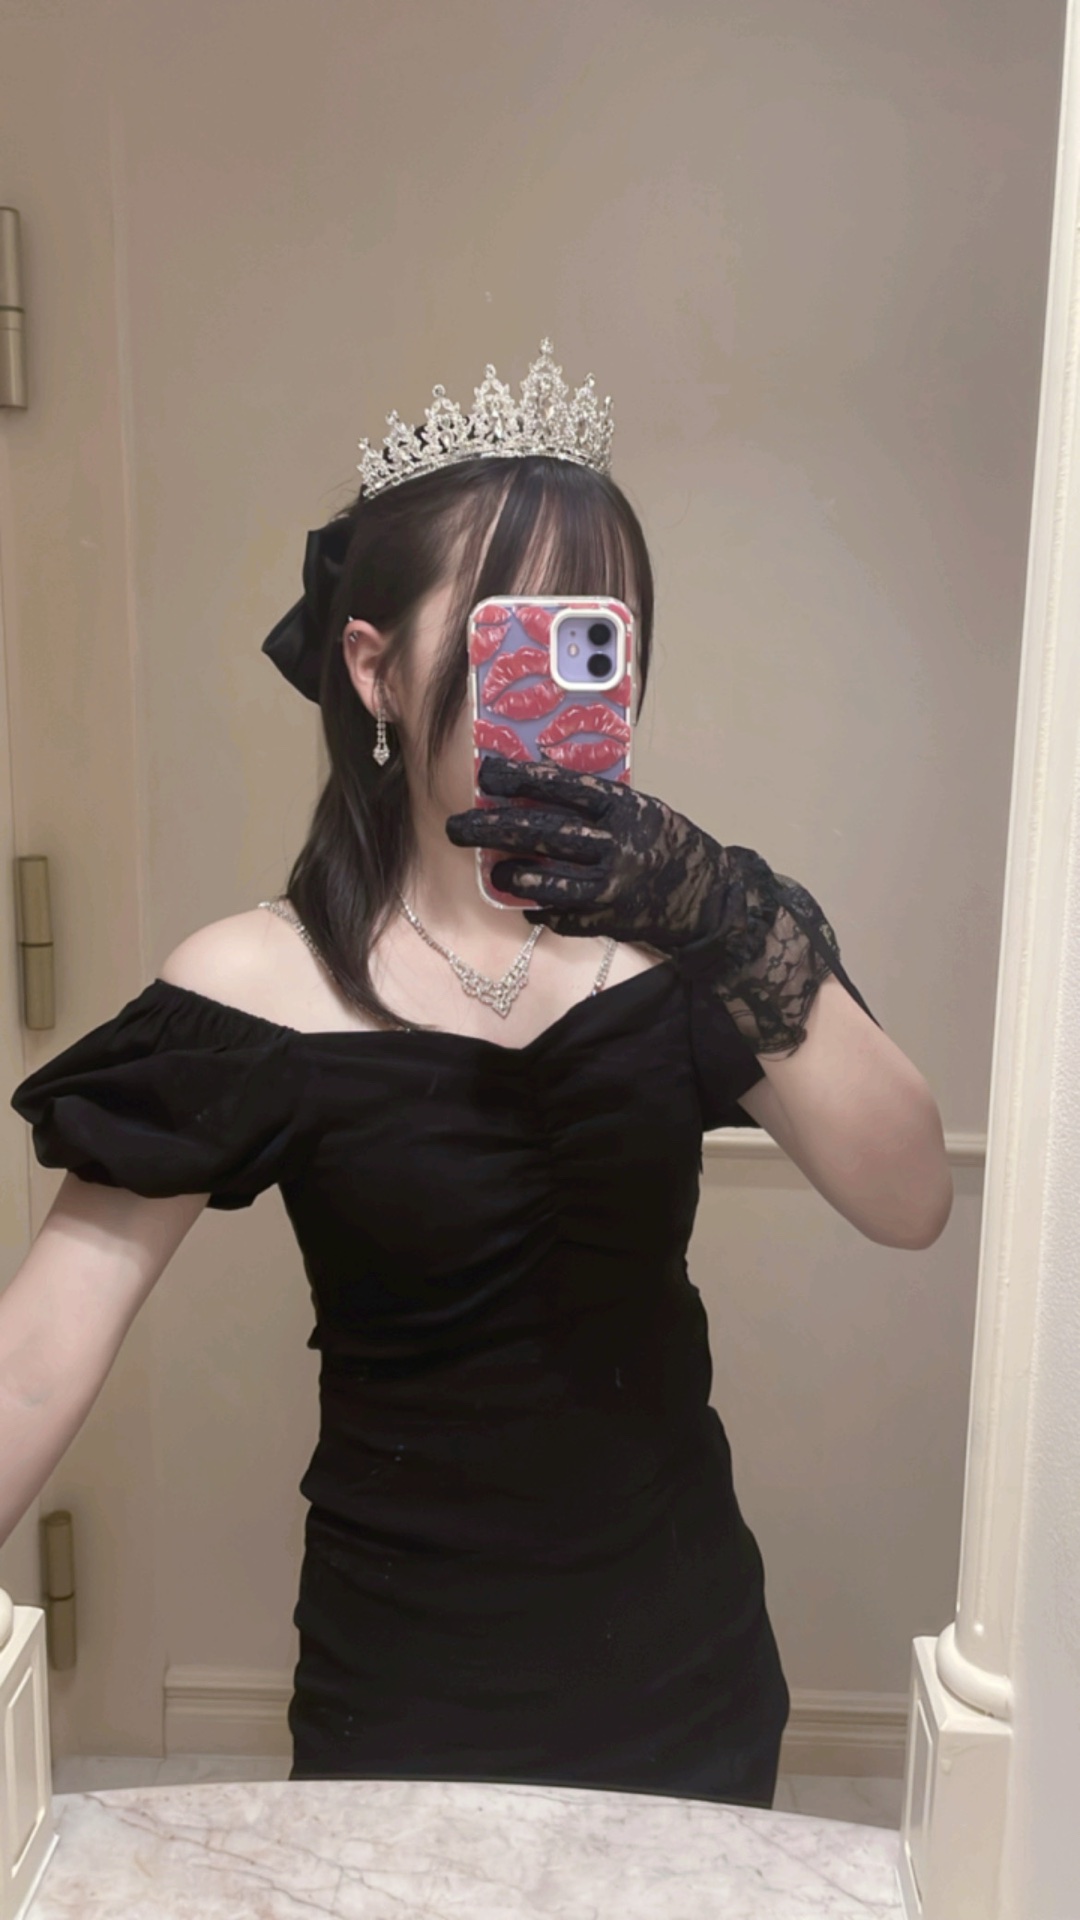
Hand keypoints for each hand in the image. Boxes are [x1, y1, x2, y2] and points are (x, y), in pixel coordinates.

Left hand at [445, 754, 739, 949]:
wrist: (706, 897)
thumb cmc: (667, 844)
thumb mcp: (641, 810)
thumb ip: (598, 804)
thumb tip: (536, 789)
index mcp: (624, 808)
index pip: (565, 787)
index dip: (523, 779)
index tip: (487, 773)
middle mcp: (616, 845)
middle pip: (544, 833)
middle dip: (493, 829)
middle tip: (456, 828)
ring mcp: (611, 886)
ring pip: (549, 882)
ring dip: (514, 877)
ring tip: (496, 873)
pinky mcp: (608, 920)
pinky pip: (562, 916)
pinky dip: (541, 910)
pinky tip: (529, 903)